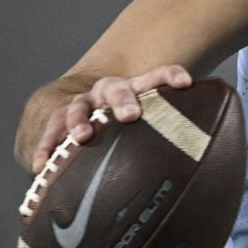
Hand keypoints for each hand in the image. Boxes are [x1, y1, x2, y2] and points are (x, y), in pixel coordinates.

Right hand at [18, 65, 193, 173]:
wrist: (95, 119)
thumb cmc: (138, 130)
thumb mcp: (156, 128)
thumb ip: (176, 139)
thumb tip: (206, 172)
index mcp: (137, 89)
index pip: (156, 76)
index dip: (169, 76)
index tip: (185, 82)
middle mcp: (108, 93)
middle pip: (115, 88)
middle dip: (123, 99)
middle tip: (131, 116)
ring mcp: (83, 106)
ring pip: (78, 106)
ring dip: (80, 120)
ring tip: (83, 137)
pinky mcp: (58, 123)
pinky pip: (49, 134)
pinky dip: (45, 148)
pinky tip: (41, 165)